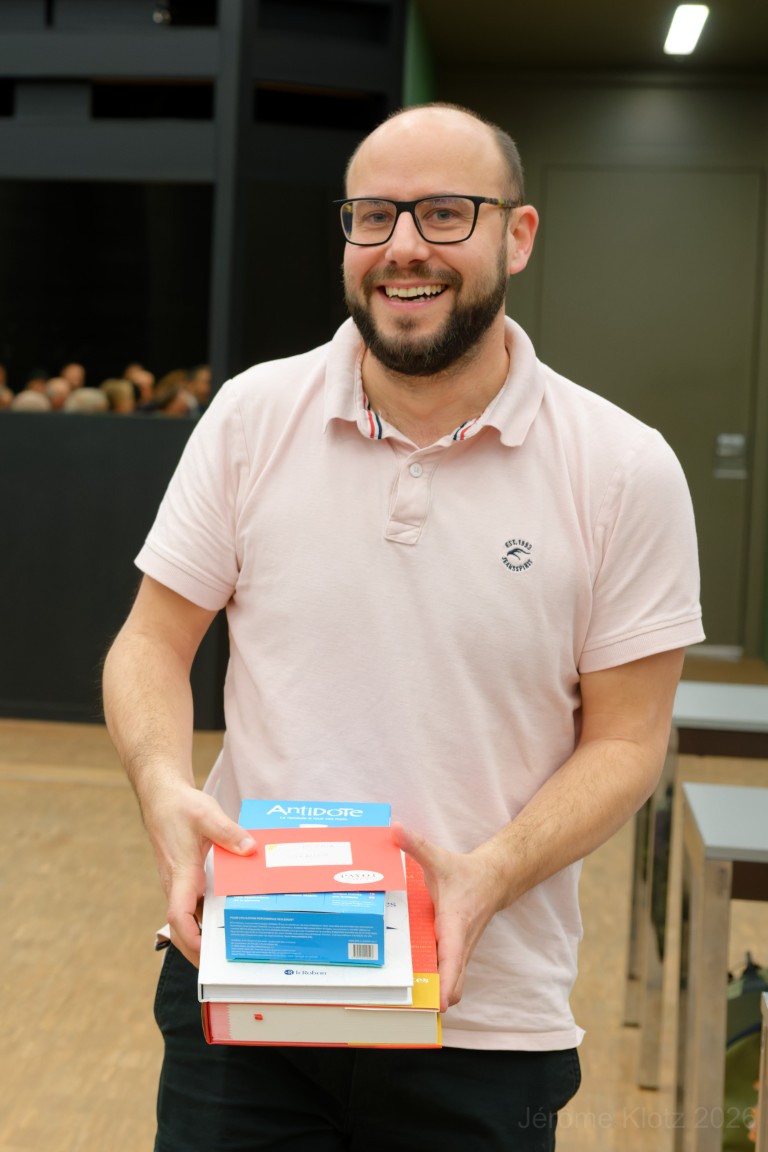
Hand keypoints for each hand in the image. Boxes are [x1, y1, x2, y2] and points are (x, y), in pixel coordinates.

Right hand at [143, 783, 256, 965]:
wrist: (162, 797)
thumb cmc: (181, 806)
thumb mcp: (207, 814)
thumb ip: (228, 832)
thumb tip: (250, 849)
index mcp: (181, 873)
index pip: (178, 915)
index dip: (190, 938)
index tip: (206, 952)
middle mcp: (177, 884)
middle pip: (182, 928)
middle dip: (199, 951)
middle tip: (223, 969)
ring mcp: (180, 883)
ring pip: (188, 919)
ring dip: (204, 936)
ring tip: (230, 951)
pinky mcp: (185, 878)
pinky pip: (194, 905)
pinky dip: (207, 917)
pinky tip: (227, 918)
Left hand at [392, 821, 507, 1012]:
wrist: (495, 879)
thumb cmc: (466, 873)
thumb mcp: (439, 858)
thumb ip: (416, 844)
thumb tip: (395, 829)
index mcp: (455, 924)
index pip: (453, 957)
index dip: (447, 982)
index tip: (440, 1003)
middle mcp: (460, 943)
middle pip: (453, 982)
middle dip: (436, 999)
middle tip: (411, 1012)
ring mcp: (461, 951)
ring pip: (452, 983)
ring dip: (437, 995)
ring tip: (408, 1007)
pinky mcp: (458, 953)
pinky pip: (449, 976)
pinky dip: (437, 985)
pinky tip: (415, 986)